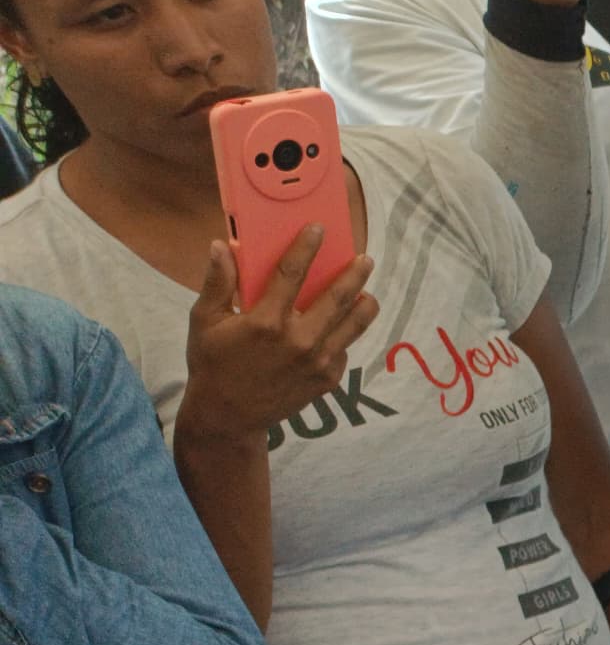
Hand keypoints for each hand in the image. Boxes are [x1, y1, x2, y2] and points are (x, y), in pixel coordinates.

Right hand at [182, 233, 375, 445]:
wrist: (229, 416)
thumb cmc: (212, 363)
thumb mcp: (205, 321)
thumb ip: (218, 283)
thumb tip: (221, 245)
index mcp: (265, 322)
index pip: (291, 274)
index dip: (306, 247)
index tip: (318, 229)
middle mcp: (298, 341)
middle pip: (337, 298)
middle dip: (354, 275)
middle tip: (365, 259)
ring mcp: (318, 363)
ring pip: (353, 325)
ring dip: (365, 304)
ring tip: (368, 292)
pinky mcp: (328, 380)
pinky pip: (343, 349)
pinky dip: (344, 335)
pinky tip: (340, 327)